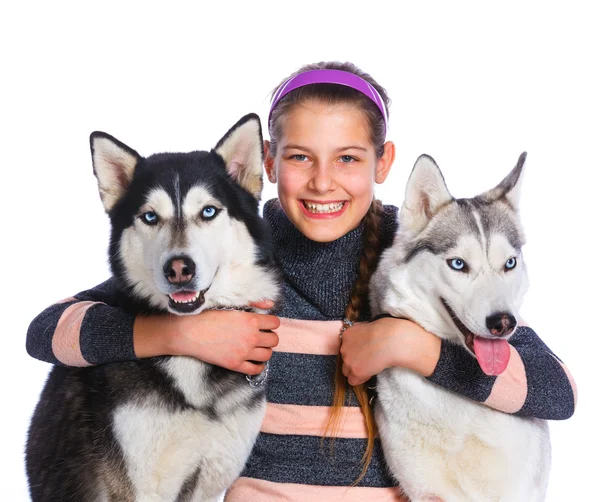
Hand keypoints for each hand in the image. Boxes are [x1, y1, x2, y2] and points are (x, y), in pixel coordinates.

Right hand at [134, 300, 279, 374]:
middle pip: (274, 340)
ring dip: (265, 350)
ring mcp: (244, 352)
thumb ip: (254, 304)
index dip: (271, 322)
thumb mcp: (232, 306)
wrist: (190, 332)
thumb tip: (270, 304)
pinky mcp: (235, 364)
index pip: (275, 323)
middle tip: (262, 335)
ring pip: (268, 354)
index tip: (266, 323)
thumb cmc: (208, 316)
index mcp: (250, 321)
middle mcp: (251, 337)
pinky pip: (256, 369)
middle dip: (270, 336)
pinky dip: (258, 365)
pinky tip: (254, 360)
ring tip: (258, 346)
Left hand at [340, 317, 440, 385]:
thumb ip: (361, 334)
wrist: (390, 340)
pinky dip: (360, 379)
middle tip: (368, 360)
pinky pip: (353, 381)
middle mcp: (344, 348)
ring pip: (347, 371)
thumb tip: (365, 339)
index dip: (356, 351)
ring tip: (370, 368)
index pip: (346, 347)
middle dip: (355, 361)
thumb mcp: (368, 327)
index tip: (365, 352)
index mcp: (346, 335)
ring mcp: (348, 360)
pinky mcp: (355, 372)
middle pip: (345, 360)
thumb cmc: (386, 330)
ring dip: (356, 371)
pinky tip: (370, 374)